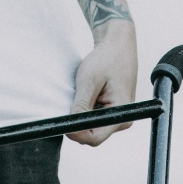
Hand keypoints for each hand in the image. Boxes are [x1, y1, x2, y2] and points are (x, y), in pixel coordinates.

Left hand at [68, 19, 137, 145]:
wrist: (118, 44)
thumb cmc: (106, 59)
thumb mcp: (89, 80)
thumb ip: (80, 105)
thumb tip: (70, 127)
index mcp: (121, 116)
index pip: (94, 138)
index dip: (75, 133)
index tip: (61, 121)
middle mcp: (121, 121)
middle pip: (91, 135)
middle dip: (77, 124)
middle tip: (67, 103)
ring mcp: (116, 117)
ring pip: (91, 127)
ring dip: (80, 116)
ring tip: (78, 94)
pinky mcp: (111, 111)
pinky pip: (93, 118)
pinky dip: (84, 110)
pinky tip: (84, 94)